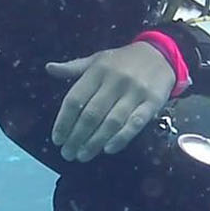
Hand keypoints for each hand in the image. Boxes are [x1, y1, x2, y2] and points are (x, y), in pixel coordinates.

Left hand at [46, 42, 176, 160]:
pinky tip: (108, 149)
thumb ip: (74, 68)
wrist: (160, 55)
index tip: (57, 139)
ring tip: (83, 156)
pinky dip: (121, 138)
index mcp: (97, 71)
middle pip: (91, 114)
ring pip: (111, 122)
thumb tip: (49, 68)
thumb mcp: (97, 60)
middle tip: (68, 154)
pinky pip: (135, 123)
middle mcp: (114, 81)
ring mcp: (134, 92)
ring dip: (95, 142)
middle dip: (77, 137)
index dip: (64, 121)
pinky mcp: (152, 102)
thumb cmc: (122, 61)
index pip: (75, 99)